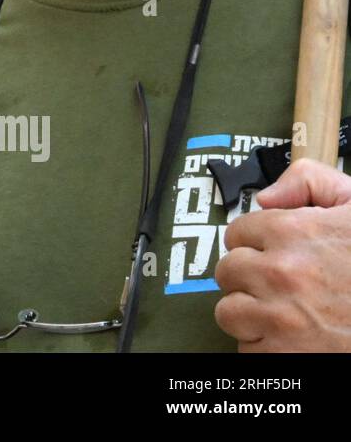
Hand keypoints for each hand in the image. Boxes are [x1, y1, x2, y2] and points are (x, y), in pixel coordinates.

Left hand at [214, 158, 350, 351]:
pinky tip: (292, 337)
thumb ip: (311, 183)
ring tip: (282, 312)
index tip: (270, 253)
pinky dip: (265, 345)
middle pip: (228, 272)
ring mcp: (281, 318)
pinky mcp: (287, 355)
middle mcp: (281, 273)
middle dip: (249, 277)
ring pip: (230, 312)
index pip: (236, 233)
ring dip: (251, 313)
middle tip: (277, 284)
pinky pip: (248, 349)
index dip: (254, 243)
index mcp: (294, 232)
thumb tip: (268, 197)